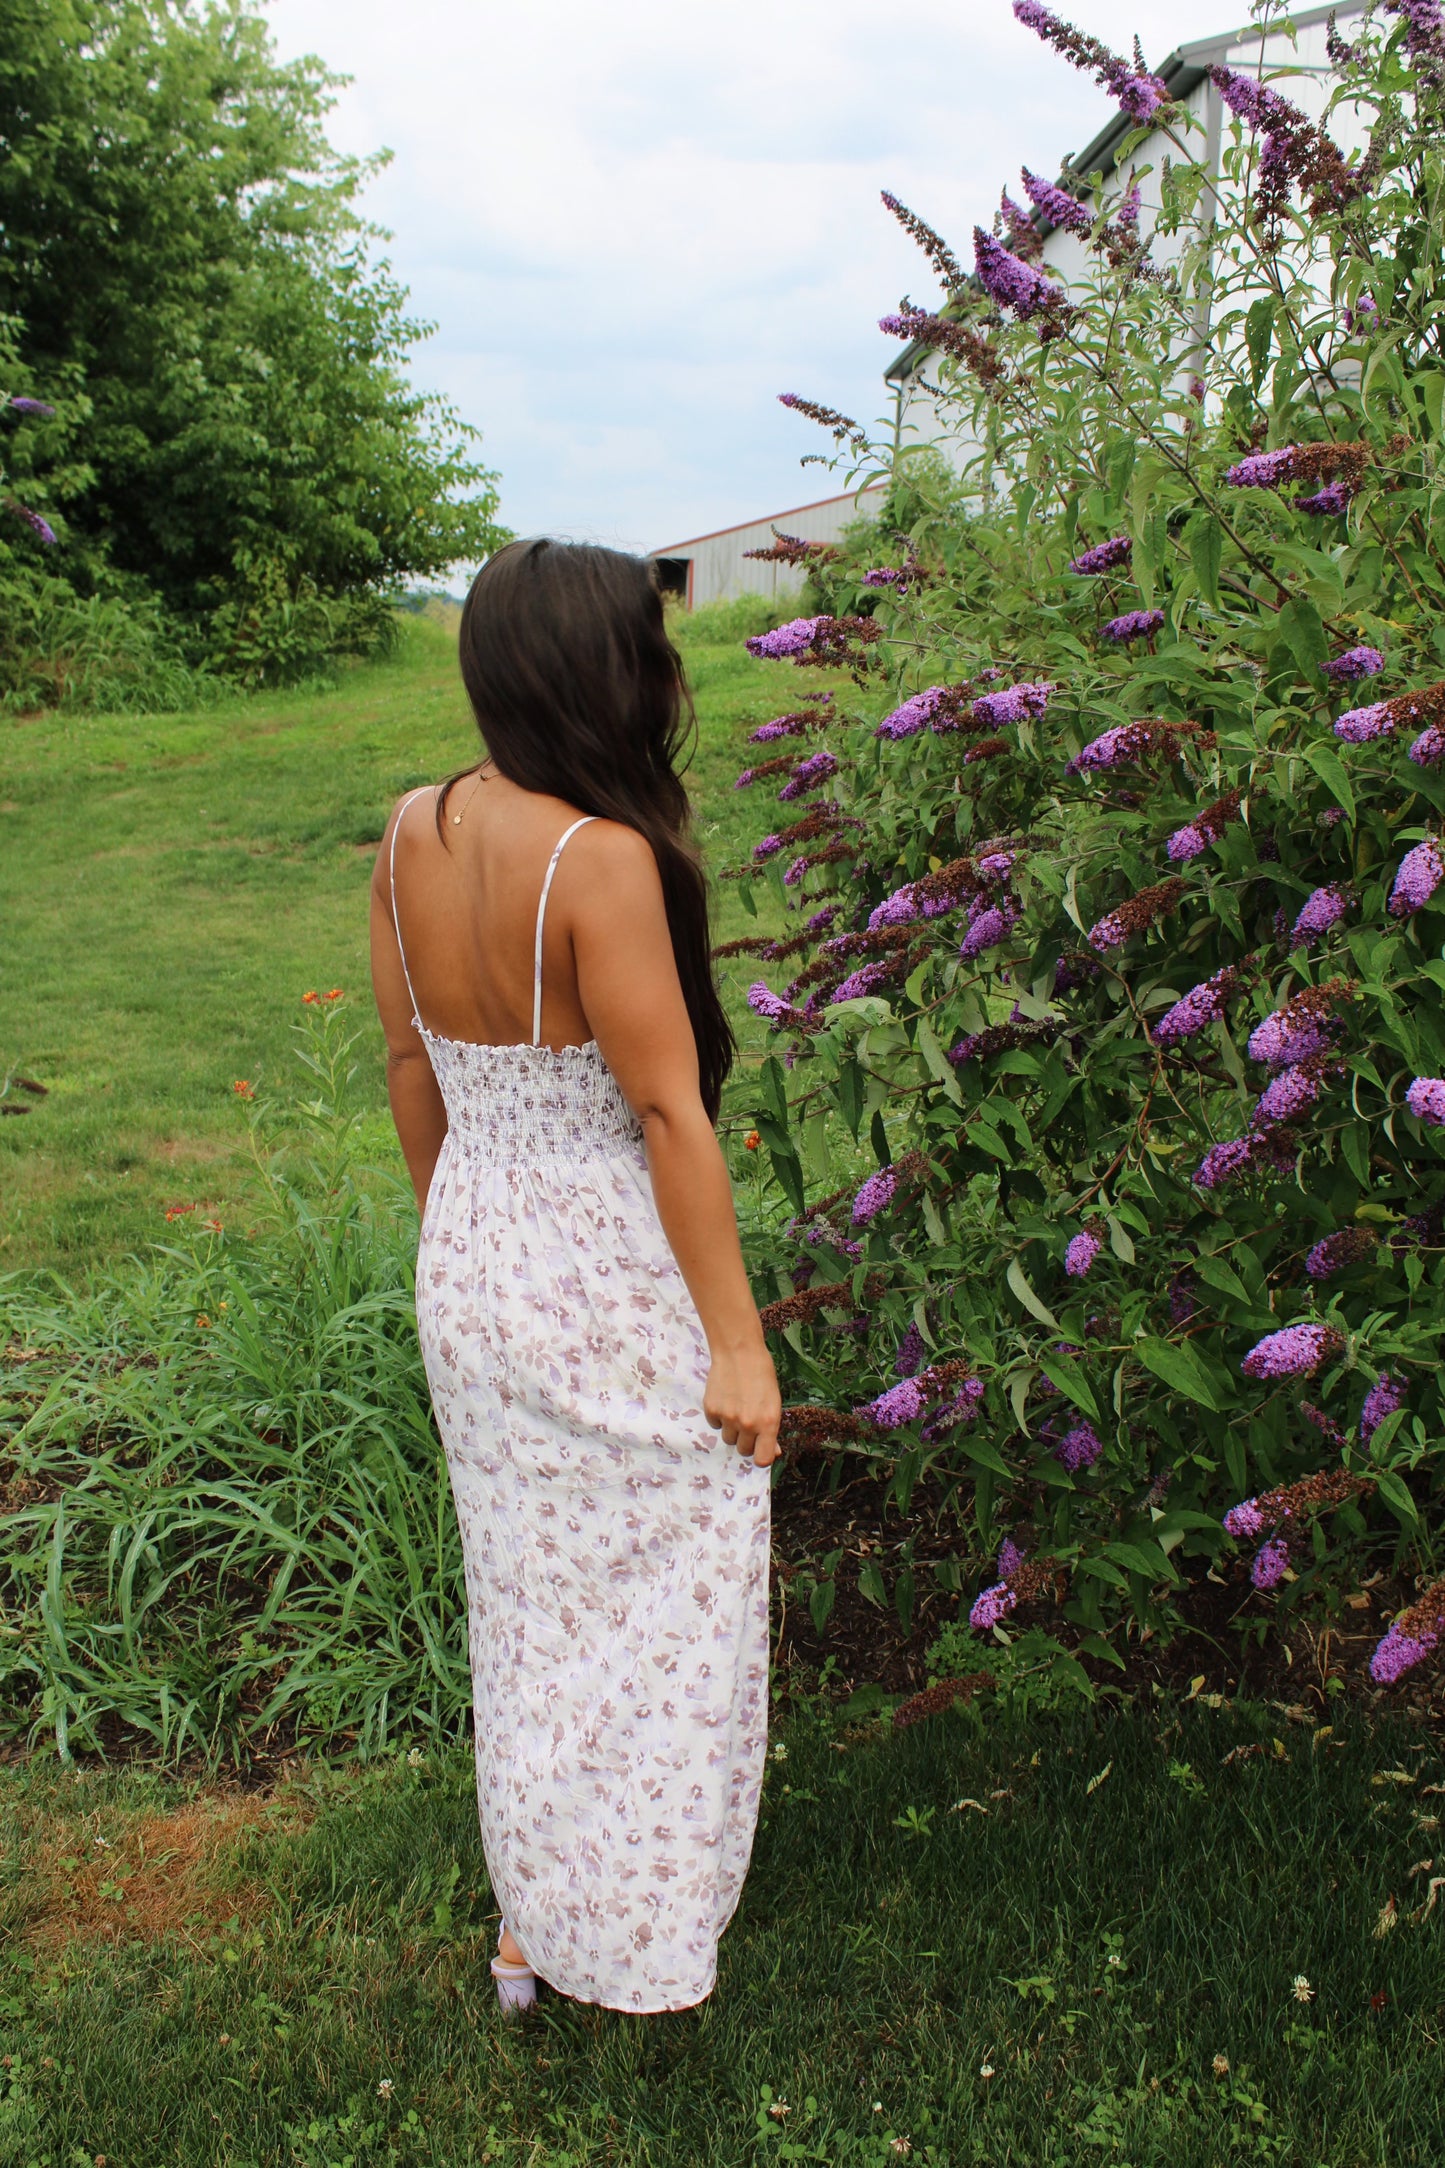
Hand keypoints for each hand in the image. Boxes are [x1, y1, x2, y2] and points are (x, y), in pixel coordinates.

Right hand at [702, 1341, 782, 1467]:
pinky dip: (720, 1417)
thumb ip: (772, 1429)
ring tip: (737, 1407)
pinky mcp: (711, 1410)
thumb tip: (773, 1452)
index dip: (761, 1456)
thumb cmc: (761, 1375)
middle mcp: (748, 1424)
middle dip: (747, 1441)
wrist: (738, 1352)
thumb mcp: (774, 1402)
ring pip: (728, 1439)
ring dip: (733, 1430)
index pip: (762, 1459)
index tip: (761, 1450)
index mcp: (768, 1423)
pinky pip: (715, 1425)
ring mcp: (727, 1418)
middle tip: (749, 1422)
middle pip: (744, 1450)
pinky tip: (726, 1399)